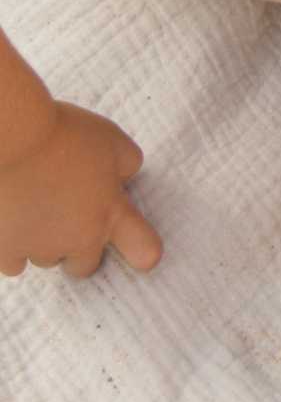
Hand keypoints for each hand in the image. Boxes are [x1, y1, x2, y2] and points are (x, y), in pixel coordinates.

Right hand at [0, 102, 161, 278]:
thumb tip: (124, 177)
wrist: (14, 140)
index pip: (142, 249)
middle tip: (67, 221)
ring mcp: (40, 248)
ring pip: (45, 260)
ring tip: (36, 212)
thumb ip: (126, 165)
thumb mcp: (114, 142)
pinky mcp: (5, 250)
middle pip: (84, 266)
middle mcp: (79, 239)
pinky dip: (12, 248)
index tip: (146, 258)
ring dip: (43, 244)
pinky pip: (13, 264)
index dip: (143, 253)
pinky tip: (13, 224)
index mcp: (111, 213)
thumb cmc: (65, 135)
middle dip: (77, 250)